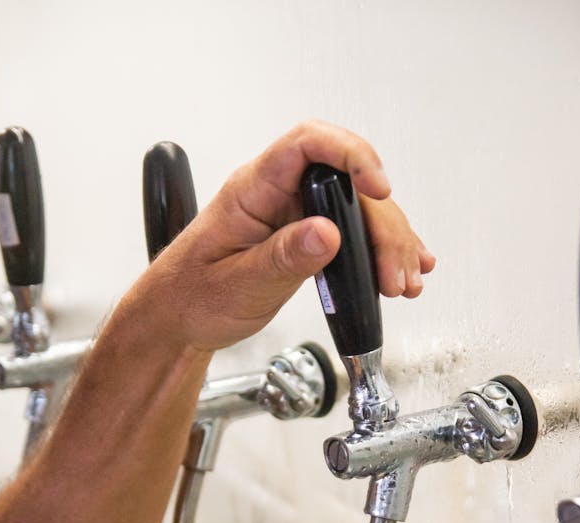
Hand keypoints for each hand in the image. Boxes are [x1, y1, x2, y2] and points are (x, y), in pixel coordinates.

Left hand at [118, 119, 434, 352]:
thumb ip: (282, 259)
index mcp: (252, 190)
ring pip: (358, 212)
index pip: (307, 144)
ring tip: (403, 282)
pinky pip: (352, 234)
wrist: (176, 320)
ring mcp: (295, 215)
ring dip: (388, 245)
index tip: (379, 189)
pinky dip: (380, 252)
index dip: (350, 156)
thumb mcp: (236, 285)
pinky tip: (403, 268)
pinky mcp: (306, 237)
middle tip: (393, 272)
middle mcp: (278, 195)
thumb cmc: (191, 299)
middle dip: (381, 226)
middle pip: (347, 186)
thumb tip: (327, 233)